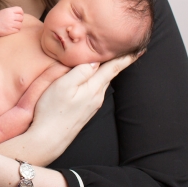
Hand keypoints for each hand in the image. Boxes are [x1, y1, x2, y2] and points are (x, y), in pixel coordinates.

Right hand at [0, 6, 23, 35]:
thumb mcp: (3, 12)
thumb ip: (11, 12)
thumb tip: (21, 14)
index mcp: (8, 10)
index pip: (20, 10)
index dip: (20, 13)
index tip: (17, 16)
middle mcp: (10, 16)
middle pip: (21, 18)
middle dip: (19, 20)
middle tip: (14, 22)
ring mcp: (10, 23)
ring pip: (20, 25)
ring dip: (17, 26)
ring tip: (12, 26)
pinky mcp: (10, 30)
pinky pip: (17, 30)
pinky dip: (15, 30)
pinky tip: (10, 30)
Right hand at [0, 54, 135, 165]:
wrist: (48, 138)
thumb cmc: (52, 110)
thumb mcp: (63, 86)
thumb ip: (80, 71)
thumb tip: (94, 60)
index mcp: (94, 88)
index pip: (113, 68)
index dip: (126, 58)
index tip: (139, 49)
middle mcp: (97, 96)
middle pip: (110, 74)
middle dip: (119, 61)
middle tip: (127, 49)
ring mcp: (92, 104)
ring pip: (102, 81)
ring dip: (108, 69)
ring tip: (111, 58)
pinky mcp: (86, 109)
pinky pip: (95, 88)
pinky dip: (98, 78)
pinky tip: (93, 76)